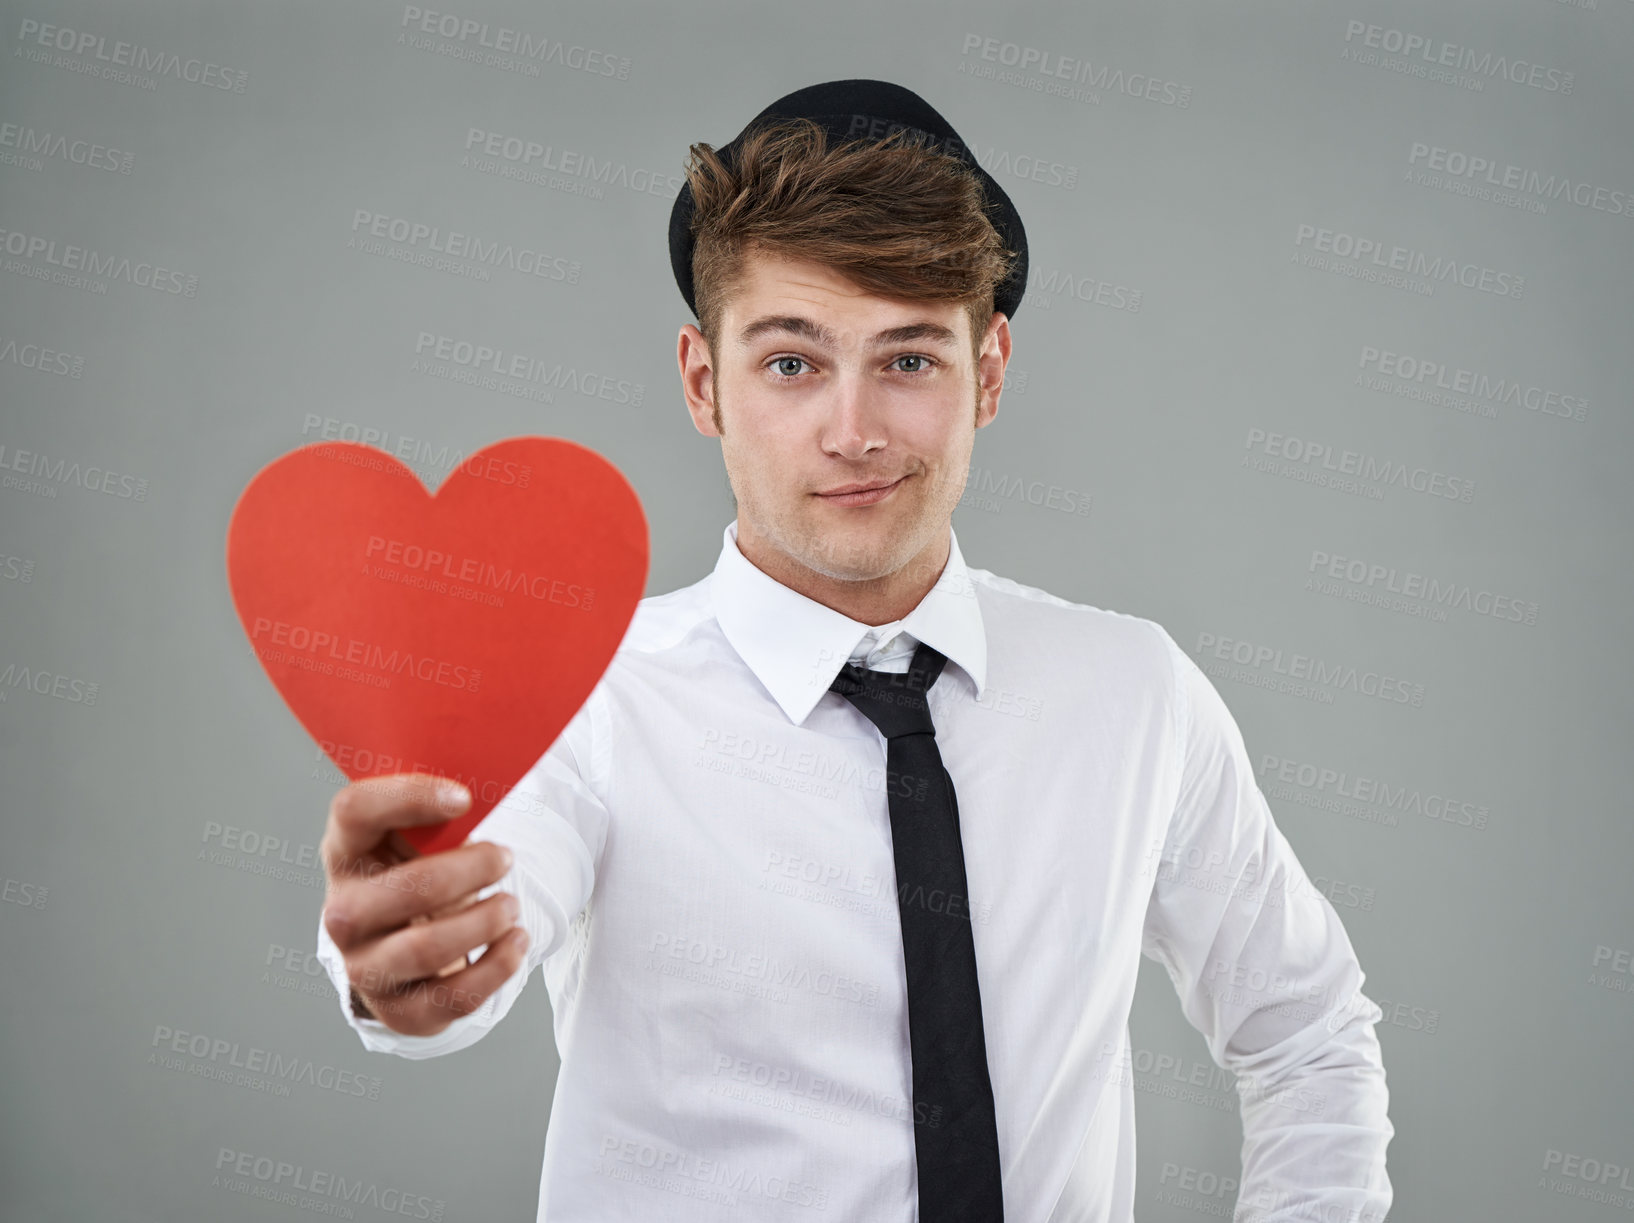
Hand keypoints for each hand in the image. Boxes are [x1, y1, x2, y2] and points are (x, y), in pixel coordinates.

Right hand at [320, 773, 529, 1036]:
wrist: (403, 945)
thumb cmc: (416, 874)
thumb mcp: (416, 838)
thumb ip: (439, 810)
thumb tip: (494, 778)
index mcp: (345, 853)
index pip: (354, 811)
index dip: (409, 797)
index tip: (464, 798)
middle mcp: (343, 914)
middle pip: (403, 889)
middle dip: (467, 872)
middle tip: (505, 858)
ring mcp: (366, 967)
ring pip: (425, 949)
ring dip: (482, 922)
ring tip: (511, 904)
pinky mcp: (400, 1011)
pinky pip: (452, 998)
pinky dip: (496, 968)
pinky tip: (517, 942)